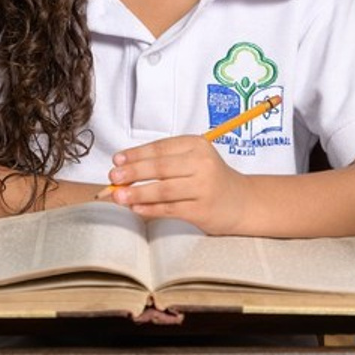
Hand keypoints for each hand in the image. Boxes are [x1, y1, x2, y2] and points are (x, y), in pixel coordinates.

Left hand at [98, 136, 249, 233]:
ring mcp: (203, 187)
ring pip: (163, 190)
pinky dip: (150, 209)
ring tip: (118, 196)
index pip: (160, 148)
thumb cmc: (210, 178)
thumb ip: (164, 162)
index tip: (117, 159)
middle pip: (160, 167)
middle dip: (133, 172)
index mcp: (197, 145)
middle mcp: (202, 163)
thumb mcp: (193, 160)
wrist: (242, 202)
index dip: (136, 154)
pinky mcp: (202, 210)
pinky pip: (170, 209)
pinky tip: (136, 209)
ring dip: (137, 193)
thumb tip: (125, 168)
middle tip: (113, 176)